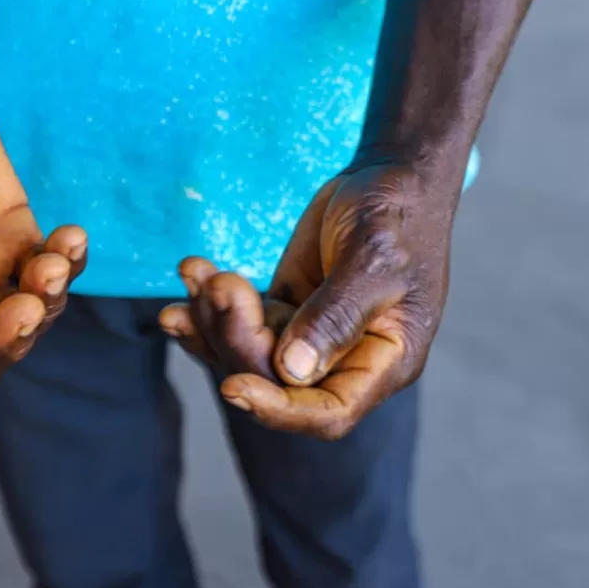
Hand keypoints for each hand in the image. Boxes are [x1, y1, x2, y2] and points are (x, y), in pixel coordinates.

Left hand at [161, 164, 453, 439]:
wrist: (390, 174)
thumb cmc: (398, 214)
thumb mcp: (374, 259)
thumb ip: (336, 316)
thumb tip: (292, 371)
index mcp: (386, 362)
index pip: (330, 413)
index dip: (280, 410)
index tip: (233, 386)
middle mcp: (347, 361)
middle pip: (275, 381)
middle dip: (236, 338)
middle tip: (219, 284)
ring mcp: (312, 338)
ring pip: (249, 354)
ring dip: (213, 319)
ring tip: (196, 271)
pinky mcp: (287, 311)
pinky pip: (242, 325)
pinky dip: (209, 305)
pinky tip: (191, 274)